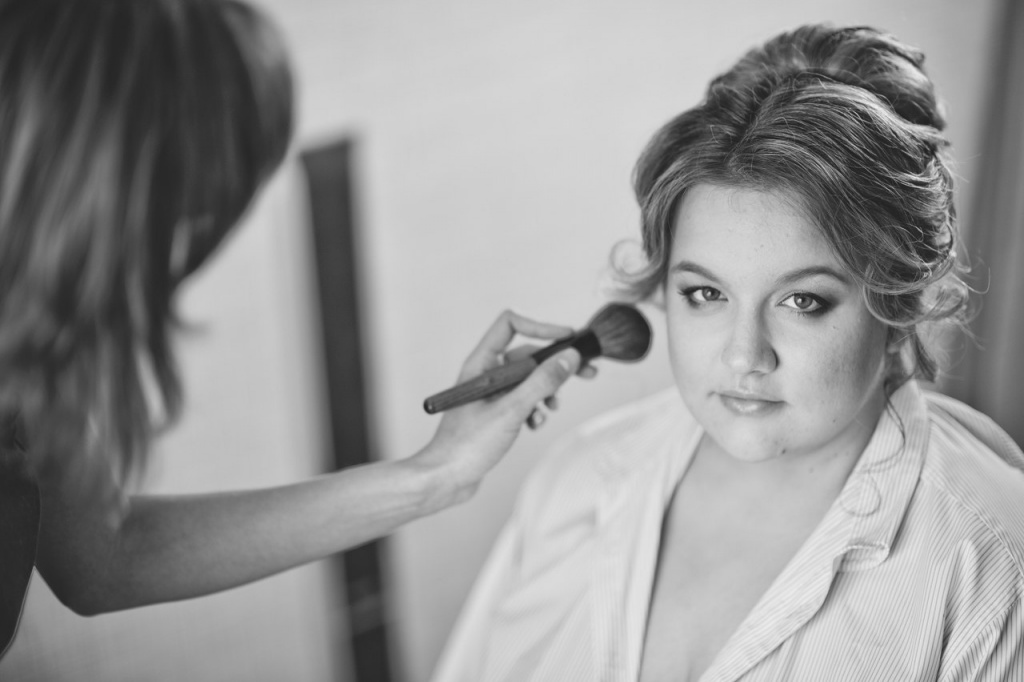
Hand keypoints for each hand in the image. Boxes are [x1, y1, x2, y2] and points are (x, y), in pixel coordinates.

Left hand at [412, 310, 589, 502]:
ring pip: (529, 380)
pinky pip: (524, 400)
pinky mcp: (497, 412)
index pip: (510, 326)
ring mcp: (492, 394)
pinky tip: (535, 424)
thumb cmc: (465, 446)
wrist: (447, 478)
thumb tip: (568, 358)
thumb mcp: (511, 411)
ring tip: (553, 407)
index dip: (540, 326)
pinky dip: (535, 409)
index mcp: (481, 364)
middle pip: (527, 355)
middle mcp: (486, 374)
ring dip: (546, 391)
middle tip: (585, 371)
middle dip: (555, 365)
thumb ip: (541, 382)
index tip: (567, 337)